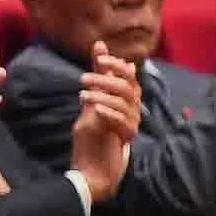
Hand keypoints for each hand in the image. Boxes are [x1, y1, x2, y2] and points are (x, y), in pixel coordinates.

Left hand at [68, 51, 140, 201]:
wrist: (90, 169)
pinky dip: (108, 113)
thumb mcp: (90, 101)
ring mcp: (132, 124)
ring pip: (124, 102)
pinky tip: (95, 110)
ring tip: (81, 95)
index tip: (99, 57)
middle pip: (128, 87)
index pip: (129, 76)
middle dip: (105, 79)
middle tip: (82, 79)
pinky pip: (123, 121)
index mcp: (126, 100)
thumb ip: (97, 76)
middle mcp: (133, 110)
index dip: (116, 65)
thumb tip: (100, 46)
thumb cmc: (91, 136)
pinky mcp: (127, 138)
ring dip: (101, 95)